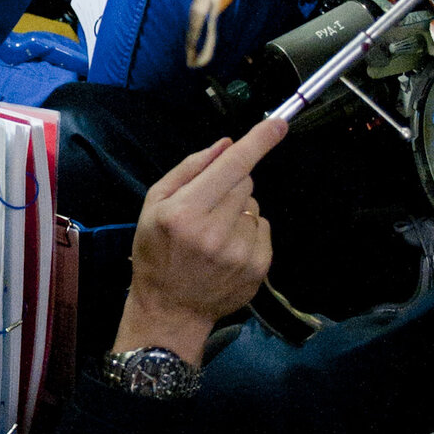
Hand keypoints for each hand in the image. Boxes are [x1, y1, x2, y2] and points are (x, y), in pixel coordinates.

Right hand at [114, 114, 286, 366]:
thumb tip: (226, 145)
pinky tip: (227, 250)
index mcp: (185, 212)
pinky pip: (263, 228)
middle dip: (229, 185)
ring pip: (254, 205)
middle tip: (207, 209)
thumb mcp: (153, 205)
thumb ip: (189, 170)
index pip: (231, 166)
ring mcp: (240, 251)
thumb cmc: (156, 253)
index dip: (258, 141)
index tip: (280, 123)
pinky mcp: (258, 267)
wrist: (169, 310)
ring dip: (238, 211)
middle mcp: (216, 231)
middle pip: (245, 181)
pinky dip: (248, 232)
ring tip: (214, 235)